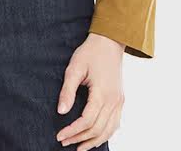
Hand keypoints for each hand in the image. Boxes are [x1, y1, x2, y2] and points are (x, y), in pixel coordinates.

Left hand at [55, 33, 125, 148]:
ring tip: (78, 147)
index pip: (87, 121)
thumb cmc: (90, 52)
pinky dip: (104, 134)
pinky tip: (94, 138)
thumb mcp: (75, 67)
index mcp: (102, 93)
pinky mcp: (120, 100)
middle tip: (64, 142)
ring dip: (93, 141)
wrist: (110, 42)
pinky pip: (115, 124)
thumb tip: (61, 112)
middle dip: (79, 139)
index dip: (72, 131)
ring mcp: (119, 102)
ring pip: (108, 131)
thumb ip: (67, 91)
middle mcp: (114, 101)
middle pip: (97, 129)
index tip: (59, 136)